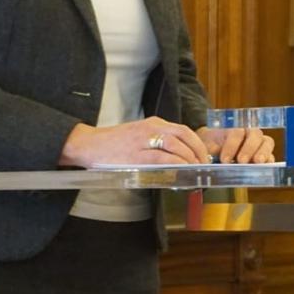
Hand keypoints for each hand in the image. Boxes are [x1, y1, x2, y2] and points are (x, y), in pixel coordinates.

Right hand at [59, 117, 210, 166]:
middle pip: (183, 135)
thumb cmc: (114, 143)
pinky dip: (175, 164)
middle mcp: (151, 128)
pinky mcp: (136, 155)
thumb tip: (179, 158)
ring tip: (195, 170)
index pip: (183, 130)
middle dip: (198, 150)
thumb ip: (157, 142)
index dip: (197, 143)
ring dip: (189, 159)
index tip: (203, 155)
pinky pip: (161, 158)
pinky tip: (181, 171)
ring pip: (175, 145)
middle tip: (203, 164)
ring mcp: (143, 141)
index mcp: (153, 123)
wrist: (89, 144)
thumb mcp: (139, 135)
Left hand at [196, 126, 274, 163]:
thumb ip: (211, 149)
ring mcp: (260, 143)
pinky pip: (271, 156)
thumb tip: (212, 155)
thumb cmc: (212, 146)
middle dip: (249, 148)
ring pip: (267, 142)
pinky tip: (264, 168)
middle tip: (242, 160)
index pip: (237, 132)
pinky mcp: (266, 155)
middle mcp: (249, 132)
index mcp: (235, 127)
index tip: (224, 160)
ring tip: (257, 163)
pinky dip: (269, 161)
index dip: (232, 145)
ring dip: (263, 152)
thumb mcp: (208, 146)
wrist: (215, 150)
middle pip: (255, 134)